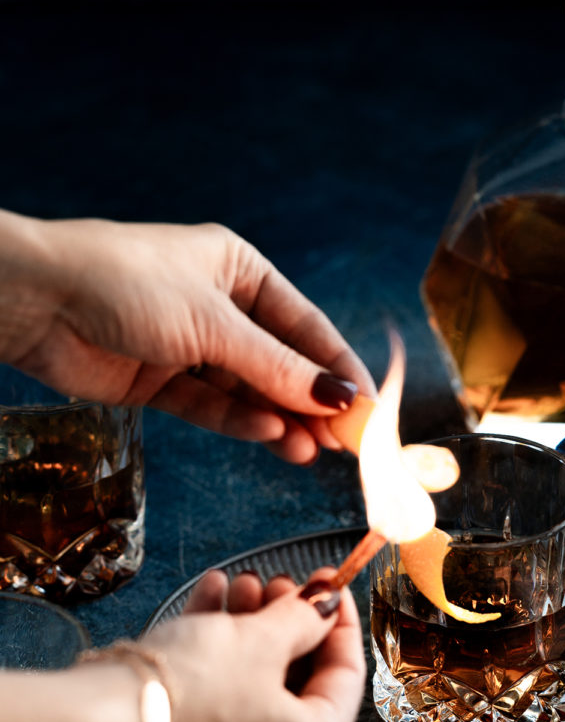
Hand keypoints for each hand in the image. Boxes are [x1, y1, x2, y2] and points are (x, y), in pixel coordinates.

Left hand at [0, 211, 374, 462]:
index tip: (371, 409)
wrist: (35, 301)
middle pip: (281, 363)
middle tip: (348, 443)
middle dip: (313, 402)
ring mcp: (189, 346)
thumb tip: (339, 397)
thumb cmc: (122, 283)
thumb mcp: (214, 324)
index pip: (306, 326)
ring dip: (281, 420)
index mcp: (239, 270)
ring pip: (249, 391)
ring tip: (312, 452)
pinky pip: (213, 406)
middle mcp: (219, 307)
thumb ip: (277, 368)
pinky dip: (241, 423)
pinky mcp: (161, 381)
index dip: (340, 368)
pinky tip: (271, 439)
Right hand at [141, 567, 365, 721]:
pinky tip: (212, 596)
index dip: (341, 619)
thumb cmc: (193, 688)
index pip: (348, 677)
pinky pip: (223, 689)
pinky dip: (221, 644)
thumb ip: (304, 618)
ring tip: (243, 582)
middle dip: (289, 619)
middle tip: (281, 580)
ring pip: (258, 679)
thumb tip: (325, 606)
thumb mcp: (262, 638)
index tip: (332, 582)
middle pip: (300, 677)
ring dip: (252, 623)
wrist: (101, 720)